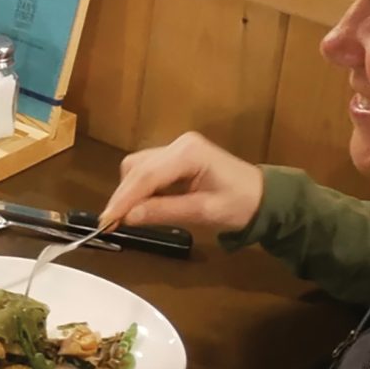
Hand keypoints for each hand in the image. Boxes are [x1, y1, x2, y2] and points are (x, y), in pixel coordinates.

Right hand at [98, 131, 266, 236]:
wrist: (264, 198)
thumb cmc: (240, 205)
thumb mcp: (203, 212)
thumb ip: (163, 212)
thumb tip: (128, 216)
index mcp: (188, 153)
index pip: (146, 176)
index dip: (123, 199)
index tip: (105, 221)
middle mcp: (178, 144)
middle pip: (136, 168)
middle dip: (124, 196)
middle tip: (113, 224)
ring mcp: (176, 148)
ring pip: (138, 168)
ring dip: (131, 192)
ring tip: (130, 217)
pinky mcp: (175, 157)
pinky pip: (148, 170)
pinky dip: (141, 189)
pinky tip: (144, 206)